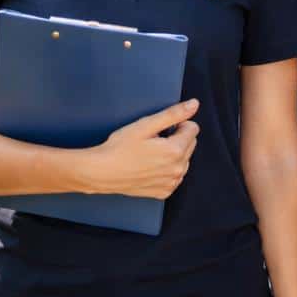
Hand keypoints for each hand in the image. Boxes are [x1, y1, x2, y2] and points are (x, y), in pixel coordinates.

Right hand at [85, 99, 199, 197]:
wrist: (102, 172)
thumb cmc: (120, 147)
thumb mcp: (145, 125)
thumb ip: (173, 114)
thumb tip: (194, 104)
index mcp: (175, 150)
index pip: (192, 128)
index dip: (177, 124)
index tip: (160, 128)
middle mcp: (177, 169)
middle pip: (190, 144)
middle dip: (177, 138)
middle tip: (154, 140)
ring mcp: (171, 183)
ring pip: (184, 160)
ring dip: (173, 154)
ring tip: (150, 153)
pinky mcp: (164, 192)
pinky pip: (175, 176)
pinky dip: (167, 169)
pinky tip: (150, 166)